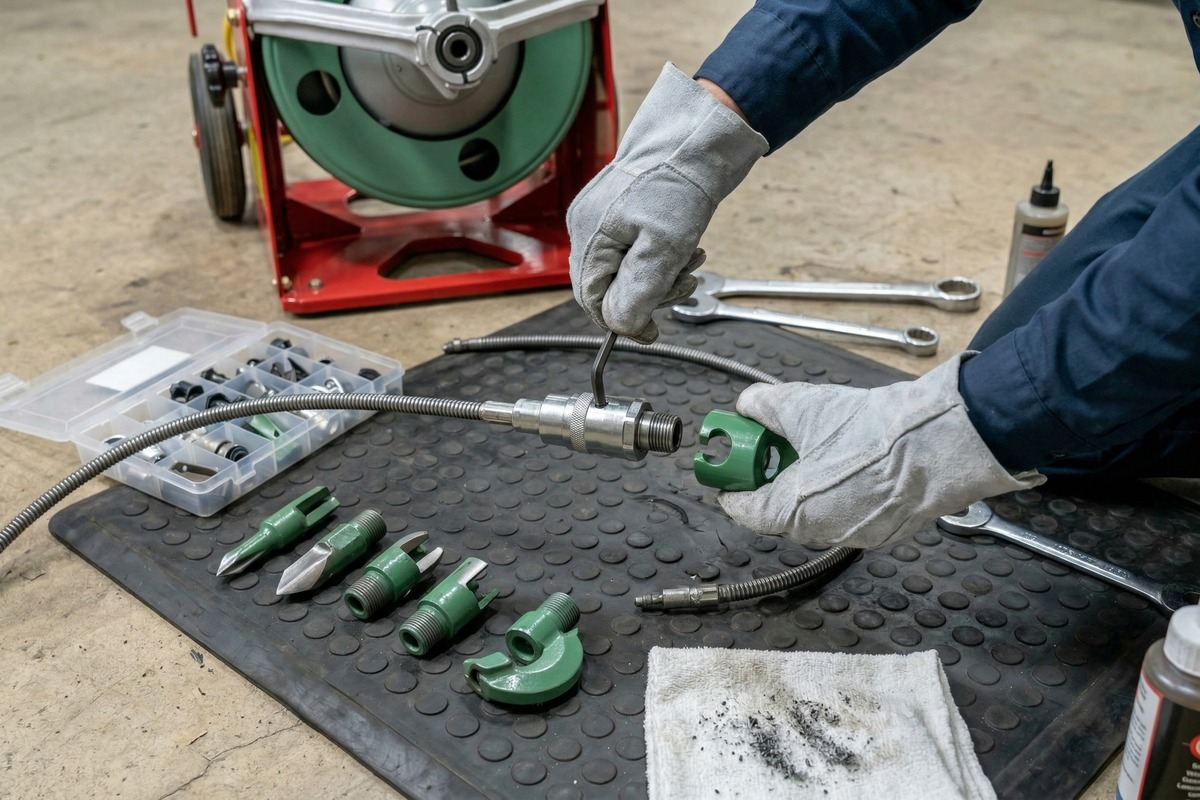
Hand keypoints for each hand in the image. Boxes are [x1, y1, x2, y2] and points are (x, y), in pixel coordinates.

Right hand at [567, 64, 766, 342]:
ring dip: (661, 276)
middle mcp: (588, 226)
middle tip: (684, 283)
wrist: (697, 137)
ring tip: (692, 260)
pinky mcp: (620, 210)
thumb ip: (637, 293)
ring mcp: (602, 216)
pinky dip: (660, 257)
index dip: (622, 320)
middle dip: (649, 293)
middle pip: (609, 286)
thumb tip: (622, 327)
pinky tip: (685, 247)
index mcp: (591, 236)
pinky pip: (634, 249)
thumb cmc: (681, 183)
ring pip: (626, 269)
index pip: (592, 300)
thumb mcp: (664, 249)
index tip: (652, 331)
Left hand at [717, 354, 1044, 548]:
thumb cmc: (878, 431)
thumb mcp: (804, 405)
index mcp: (794, 511)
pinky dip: (843, 488)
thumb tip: (748, 405)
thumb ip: (763, 406)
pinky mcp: (889, 529)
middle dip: (774, 478)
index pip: (743, 511)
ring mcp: (859, 534)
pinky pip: (852, 510)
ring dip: (810, 482)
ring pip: (818, 511)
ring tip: (817, 445)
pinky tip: (854, 458)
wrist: (946, 440)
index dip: (732, 485)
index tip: (730, 469)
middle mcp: (824, 532)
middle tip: (775, 448)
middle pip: (780, 510)